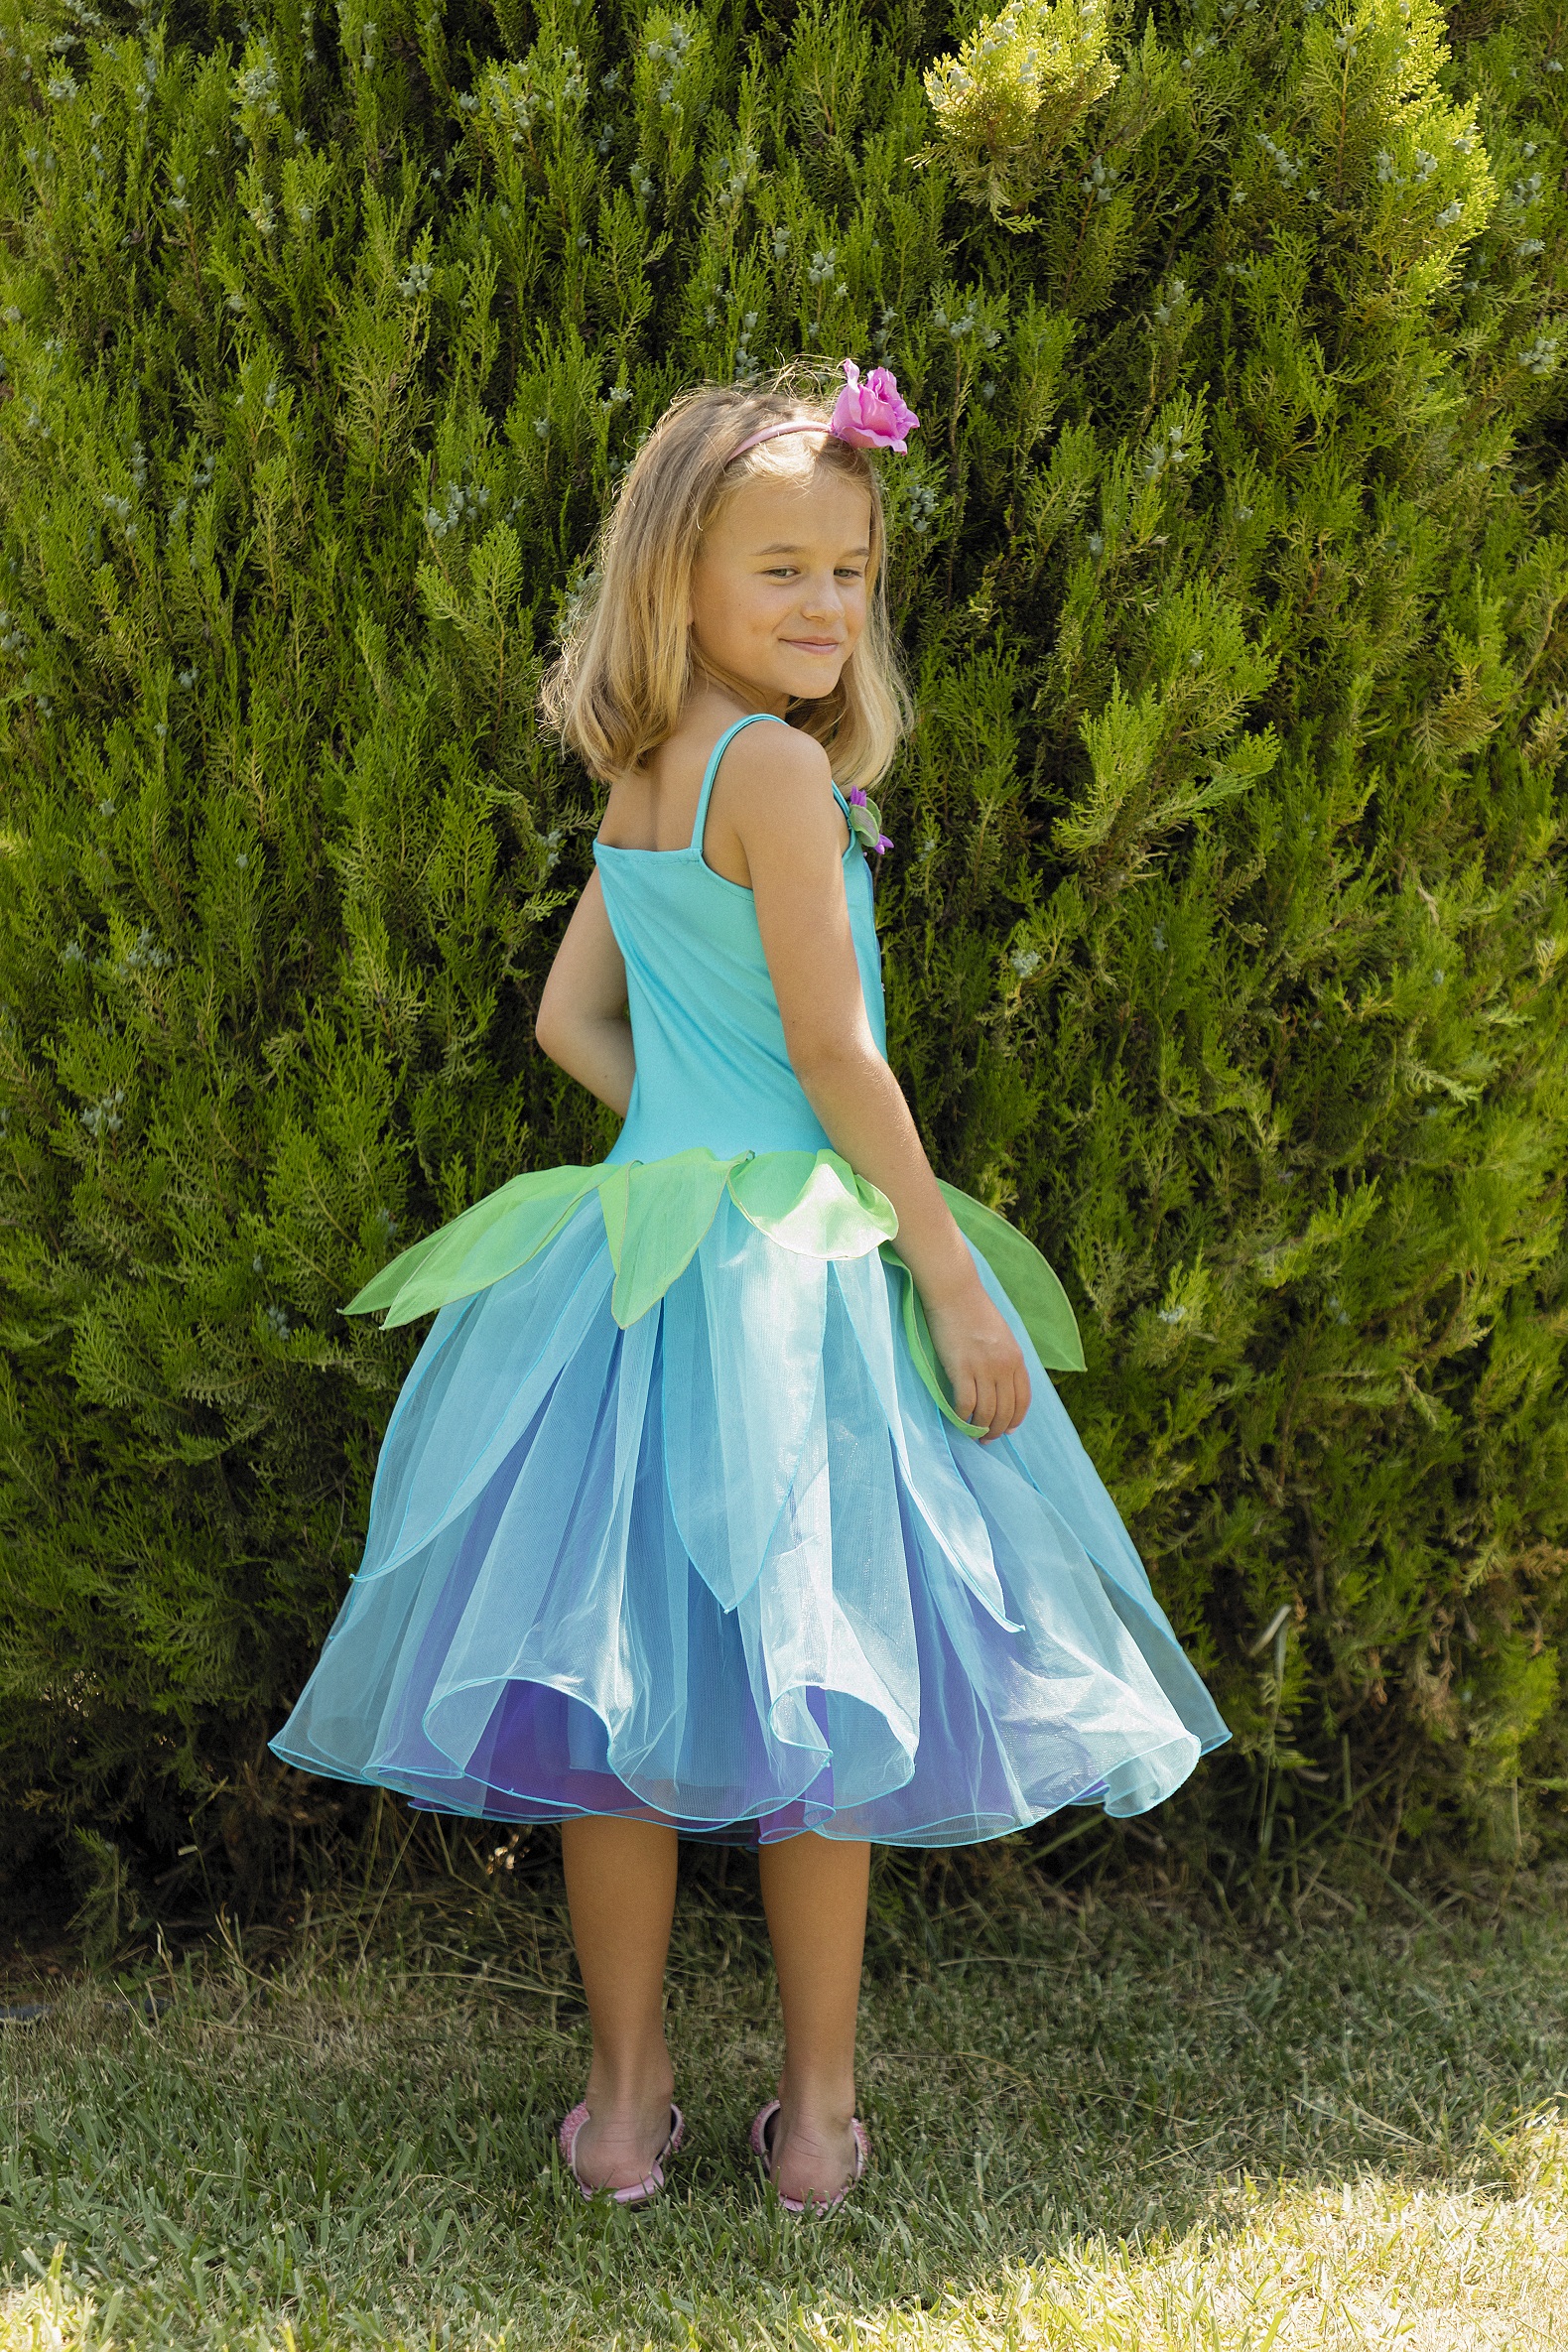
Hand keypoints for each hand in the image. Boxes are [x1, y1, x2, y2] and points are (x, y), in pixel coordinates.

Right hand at [922, 1278, 1030, 1441]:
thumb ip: (1005, 1359)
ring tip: (972, 1434)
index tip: (1008, 1430)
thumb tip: (1001, 1383)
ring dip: (980, 1428)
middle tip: (986, 1439)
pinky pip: (965, 1403)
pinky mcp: (961, 1369)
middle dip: (997, 1430)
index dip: (1016, 1419)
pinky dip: (962, 1416)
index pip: (1023, 1399)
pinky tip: (958, 1419)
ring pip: (986, 1412)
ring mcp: (984, 1369)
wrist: (955, 1294)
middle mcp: (1004, 1367)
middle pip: (1005, 1410)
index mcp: (1016, 1359)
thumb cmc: (974, 1310)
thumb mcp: (1001, 1336)